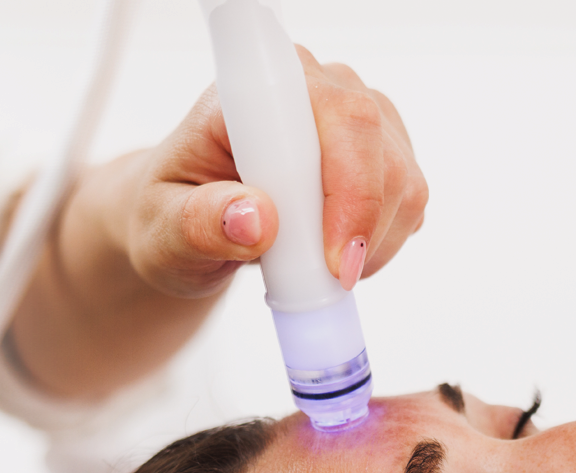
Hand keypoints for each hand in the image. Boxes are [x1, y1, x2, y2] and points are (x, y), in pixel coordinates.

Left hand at [128, 46, 425, 297]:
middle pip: (378, 150)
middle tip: (327, 279)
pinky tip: (337, 252)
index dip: (345, 189)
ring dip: (371, 243)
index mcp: (260, 92)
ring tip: (317, 267)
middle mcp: (317, 90)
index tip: (332, 260)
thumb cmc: (175, 213)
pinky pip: (411, 205)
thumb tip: (254, 218)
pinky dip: (381, 244)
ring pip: (403, 183)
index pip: (332, 115)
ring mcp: (359, 120)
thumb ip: (199, 223)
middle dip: (363, 229)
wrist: (191, 219)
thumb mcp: (163, 230)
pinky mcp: (385, 154)